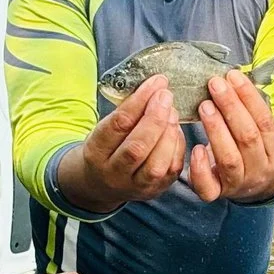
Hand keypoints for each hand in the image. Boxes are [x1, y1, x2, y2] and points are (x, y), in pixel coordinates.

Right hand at [56, 76, 182, 211]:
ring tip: (172, 111)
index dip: (139, 102)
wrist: (101, 183)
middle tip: (166, 96)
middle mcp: (114, 173)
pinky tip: (175, 128)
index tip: (155, 83)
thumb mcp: (103, 128)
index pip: (118, 125)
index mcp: (96, 153)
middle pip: (137, 148)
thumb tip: (154, 87)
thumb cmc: (106, 147)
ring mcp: (136, 186)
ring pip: (156, 164)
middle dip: (155, 118)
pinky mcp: (156, 190)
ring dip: (168, 133)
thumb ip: (125, 112)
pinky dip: (177, 145)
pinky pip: (171, 169)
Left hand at [188, 71, 273, 203]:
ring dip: (216, 130)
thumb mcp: (261, 131)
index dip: (249, 97)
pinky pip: (210, 188)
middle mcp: (260, 168)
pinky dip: (202, 168)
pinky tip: (195, 149)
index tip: (233, 76)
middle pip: (247, 138)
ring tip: (204, 106)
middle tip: (214, 85)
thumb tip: (233, 75)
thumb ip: (251, 110)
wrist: (256, 188)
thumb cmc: (253, 150)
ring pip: (229, 159)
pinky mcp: (218, 194)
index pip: (265, 122)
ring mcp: (239, 184)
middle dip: (230, 108)